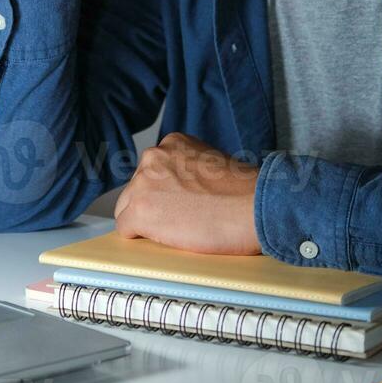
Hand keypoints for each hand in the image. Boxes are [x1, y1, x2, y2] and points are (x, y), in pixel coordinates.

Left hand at [114, 133, 260, 254]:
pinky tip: (167, 239)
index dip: (165, 193)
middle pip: (136, 189)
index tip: (180, 203)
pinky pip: (126, 230)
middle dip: (153, 206)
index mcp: (172, 143)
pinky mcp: (140, 211)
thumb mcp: (212, 164)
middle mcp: (153, 157)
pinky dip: (142, 239)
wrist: (255, 206)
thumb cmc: (245, 192)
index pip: (152, 172)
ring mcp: (143, 183)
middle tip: (181, 219)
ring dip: (148, 222)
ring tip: (180, 230)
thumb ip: (189, 171)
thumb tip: (178, 191)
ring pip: (128, 209)